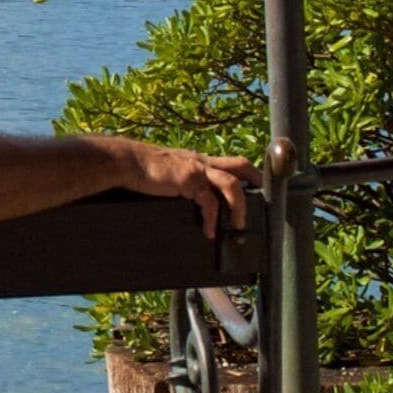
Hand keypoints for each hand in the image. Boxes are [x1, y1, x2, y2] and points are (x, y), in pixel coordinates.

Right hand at [120, 142, 255, 235]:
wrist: (126, 162)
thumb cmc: (143, 171)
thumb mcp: (170, 173)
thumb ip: (184, 182)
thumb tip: (191, 199)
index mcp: (200, 160)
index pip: (232, 163)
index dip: (248, 175)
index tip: (258, 189)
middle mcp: (203, 161)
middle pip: (241, 165)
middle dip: (257, 182)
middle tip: (266, 203)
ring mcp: (197, 169)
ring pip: (232, 185)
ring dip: (239, 208)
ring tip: (238, 226)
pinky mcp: (188, 180)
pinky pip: (209, 202)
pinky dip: (212, 219)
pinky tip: (207, 232)